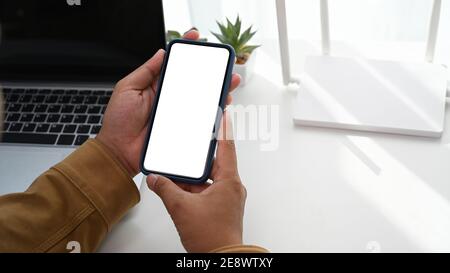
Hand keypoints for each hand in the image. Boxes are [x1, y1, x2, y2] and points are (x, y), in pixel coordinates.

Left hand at [97, 30, 240, 175]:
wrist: (120, 152)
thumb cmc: (119, 122)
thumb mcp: (127, 89)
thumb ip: (145, 71)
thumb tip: (160, 53)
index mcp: (157, 85)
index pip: (174, 64)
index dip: (186, 50)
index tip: (196, 37)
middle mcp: (170, 98)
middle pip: (195, 81)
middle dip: (211, 71)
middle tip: (223, 64)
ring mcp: (178, 113)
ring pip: (202, 99)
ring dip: (217, 91)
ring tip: (229, 84)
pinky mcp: (182, 129)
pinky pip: (200, 120)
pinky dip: (213, 113)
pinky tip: (221, 106)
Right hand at [147, 113, 245, 252]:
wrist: (220, 258)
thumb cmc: (212, 237)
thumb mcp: (181, 208)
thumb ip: (166, 189)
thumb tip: (156, 179)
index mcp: (229, 182)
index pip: (227, 147)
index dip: (224, 128)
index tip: (224, 113)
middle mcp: (231, 188)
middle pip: (215, 163)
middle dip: (199, 157)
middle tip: (191, 145)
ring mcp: (227, 199)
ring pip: (209, 179)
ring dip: (194, 177)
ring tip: (178, 173)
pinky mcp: (221, 208)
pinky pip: (207, 192)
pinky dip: (194, 190)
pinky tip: (179, 191)